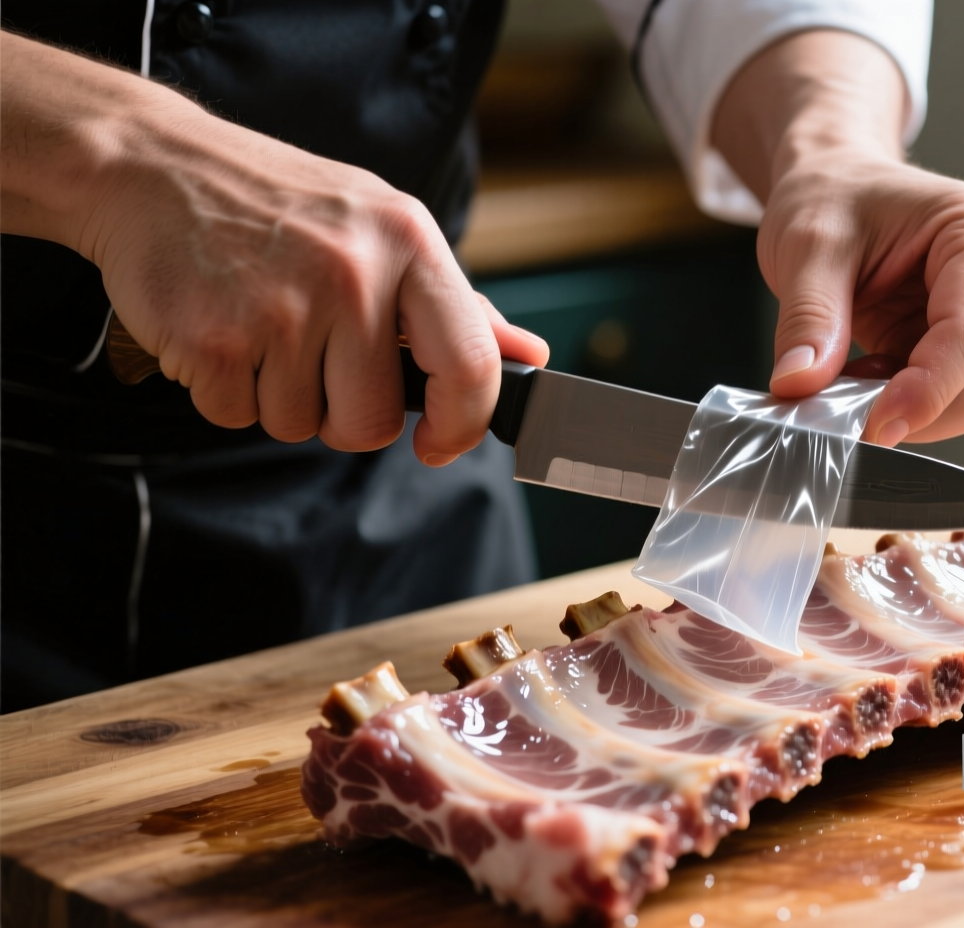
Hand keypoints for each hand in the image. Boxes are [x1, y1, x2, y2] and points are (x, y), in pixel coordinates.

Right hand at [0, 33, 547, 463]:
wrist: (152, 165)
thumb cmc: (280, 204)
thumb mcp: (382, 229)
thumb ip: (456, 305)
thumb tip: (527, 357)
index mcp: (408, 242)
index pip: (469, 365)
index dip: (463, 425)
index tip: (440, 443)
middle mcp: (352, 274)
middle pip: (370, 422)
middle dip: (341, 413)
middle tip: (313, 356)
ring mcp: (280, 307)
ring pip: (300, 426)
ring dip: (279, 396)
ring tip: (261, 324)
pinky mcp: (214, 339)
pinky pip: (237, 417)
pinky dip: (225, 391)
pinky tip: (221, 328)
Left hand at [713, 30, 963, 445]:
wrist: (836, 181)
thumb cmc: (832, 194)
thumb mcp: (806, 244)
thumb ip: (809, 317)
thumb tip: (799, 386)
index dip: (925, 393)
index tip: (871, 426)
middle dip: (926, 412)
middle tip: (852, 413)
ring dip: (915, 411)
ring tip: (852, 380)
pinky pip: (952, 399)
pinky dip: (906, 405)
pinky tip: (866, 376)